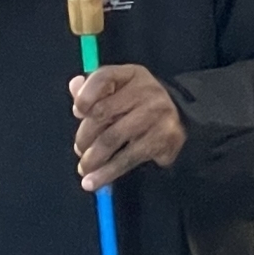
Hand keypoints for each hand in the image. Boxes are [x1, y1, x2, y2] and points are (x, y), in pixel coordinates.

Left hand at [71, 64, 184, 192]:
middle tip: (79, 149)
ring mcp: (157, 114)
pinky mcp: (164, 138)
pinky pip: (129, 157)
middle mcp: (146, 90)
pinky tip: (94, 181)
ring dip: (93, 158)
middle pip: (103, 112)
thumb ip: (92, 90)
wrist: (179, 119)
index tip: (77, 112)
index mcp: (131, 74)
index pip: (104, 78)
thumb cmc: (137, 105)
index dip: (85, 95)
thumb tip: (74, 86)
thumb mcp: (118, 91)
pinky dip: (107, 172)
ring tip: (83, 168)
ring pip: (113, 138)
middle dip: (85, 135)